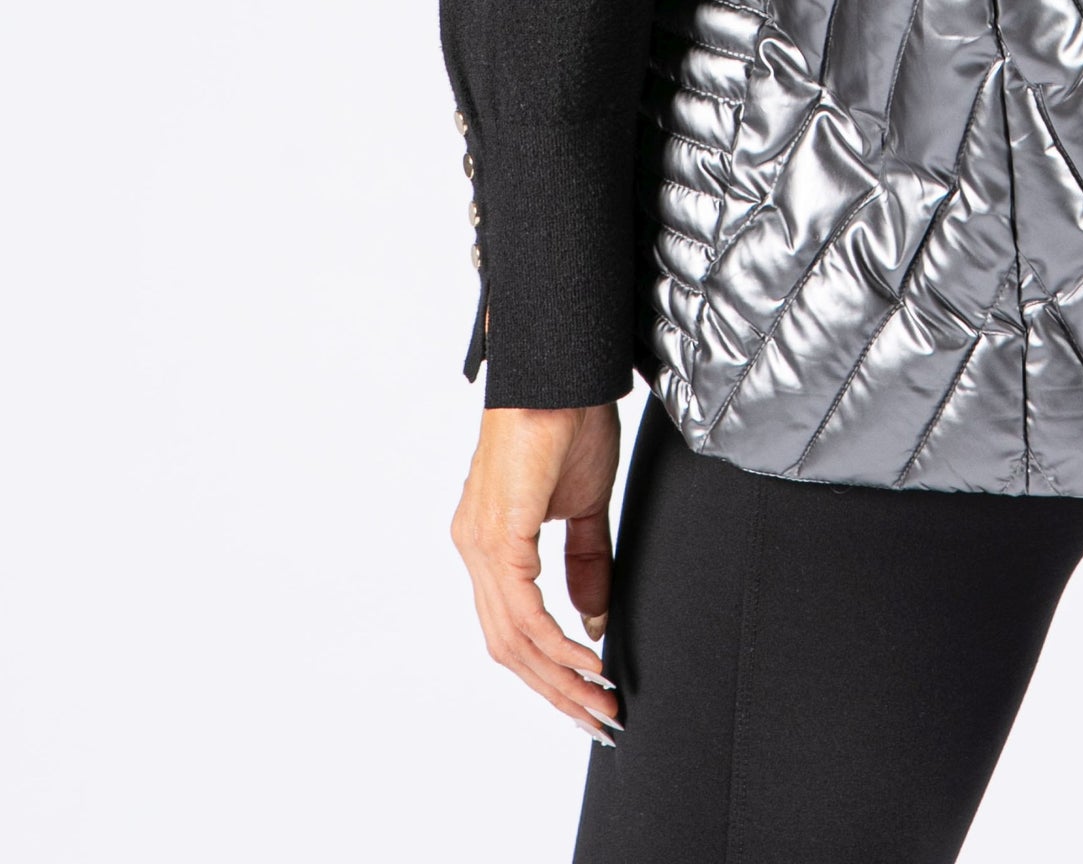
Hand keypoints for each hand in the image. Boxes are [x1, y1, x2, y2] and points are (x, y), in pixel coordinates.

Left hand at [452, 403, 623, 740]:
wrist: (562, 368)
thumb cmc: (568, 418)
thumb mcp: (585, 504)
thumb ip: (586, 564)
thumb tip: (591, 623)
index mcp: (490, 542)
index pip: (512, 629)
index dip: (550, 672)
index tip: (591, 699)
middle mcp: (475, 548)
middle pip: (508, 647)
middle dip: (557, 692)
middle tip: (601, 720)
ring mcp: (480, 542)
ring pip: (513, 638)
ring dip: (559, 679)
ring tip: (601, 702)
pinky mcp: (497, 533)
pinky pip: (522, 610)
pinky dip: (554, 645)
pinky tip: (586, 661)